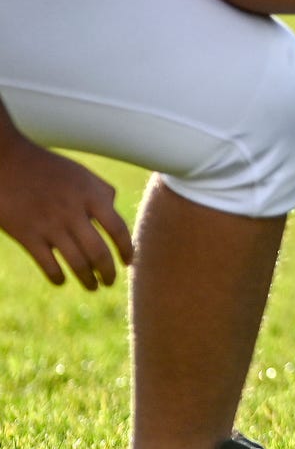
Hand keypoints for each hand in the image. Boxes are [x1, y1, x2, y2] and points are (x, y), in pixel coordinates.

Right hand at [0, 136, 131, 288]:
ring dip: (87, 280)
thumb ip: (102, 192)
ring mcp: (49, 225)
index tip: (128, 262)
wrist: (7, 161)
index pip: (118, 229)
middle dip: (108, 272)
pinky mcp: (27, 235)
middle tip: (110, 281)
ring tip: (92, 287)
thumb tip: (115, 212)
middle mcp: (73, 212)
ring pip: (76, 263)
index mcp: (91, 195)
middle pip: (99, 252)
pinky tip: (61, 280)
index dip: (127, 249)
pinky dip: (58, 277)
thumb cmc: (47, 168)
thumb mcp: (81, 174)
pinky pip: (48, 265)